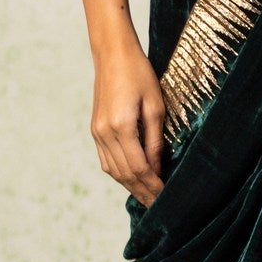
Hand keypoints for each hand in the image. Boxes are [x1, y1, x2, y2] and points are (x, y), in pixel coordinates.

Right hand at [91, 37, 165, 203]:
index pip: (140, 167)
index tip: (166, 197)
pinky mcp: (95, 130)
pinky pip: (106, 160)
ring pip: (113, 170)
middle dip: (143, 192)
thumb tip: (157, 169)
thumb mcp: (155, 106)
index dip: (153, 185)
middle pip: (125, 174)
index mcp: (121, 126)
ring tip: (147, 198)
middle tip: (159, 206)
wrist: (113, 55)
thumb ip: (155, 140)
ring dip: (131, 187)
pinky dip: (120, 174)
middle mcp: (104, 133)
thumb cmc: (139, 75)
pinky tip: (132, 181)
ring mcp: (97, 132)